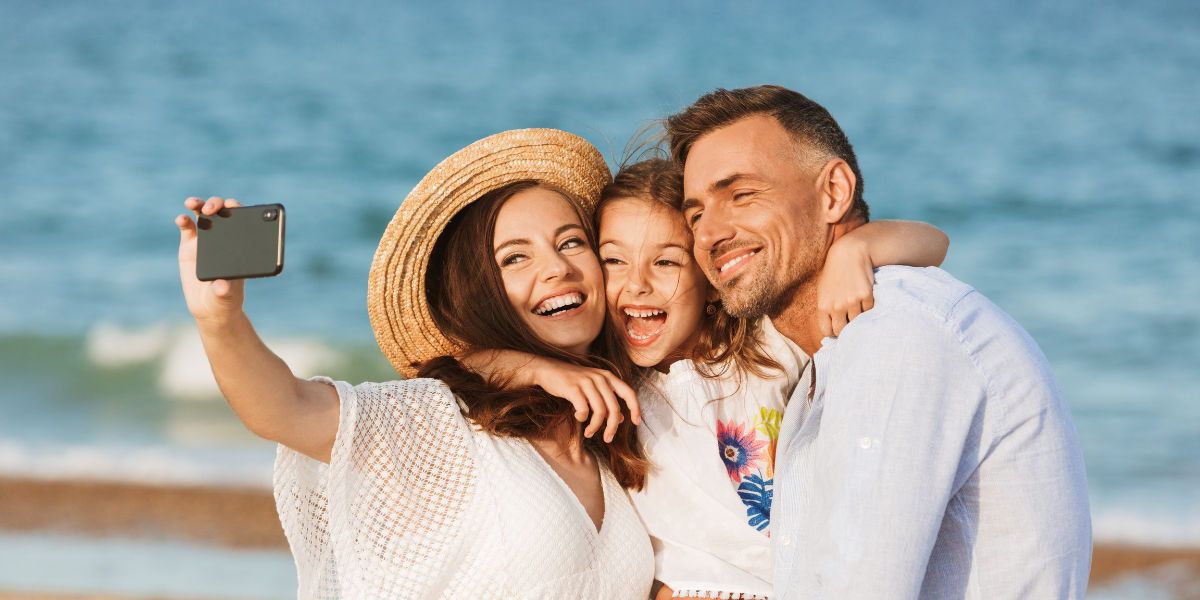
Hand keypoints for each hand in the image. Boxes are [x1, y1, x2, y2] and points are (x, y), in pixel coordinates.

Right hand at [176, 196, 245, 324]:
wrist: (209, 307)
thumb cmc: (225, 300)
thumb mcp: (227, 297)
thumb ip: (225, 291)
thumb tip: (222, 285)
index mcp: (240, 245)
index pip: (243, 220)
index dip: (239, 209)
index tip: (234, 206)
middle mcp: (224, 238)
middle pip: (222, 212)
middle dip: (217, 204)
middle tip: (212, 209)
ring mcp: (206, 240)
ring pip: (203, 214)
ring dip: (199, 204)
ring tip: (193, 203)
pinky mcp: (189, 246)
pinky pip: (187, 228)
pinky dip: (184, 220)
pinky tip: (182, 219)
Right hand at [527, 357, 640, 442]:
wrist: (548, 370)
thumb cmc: (573, 381)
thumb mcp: (594, 388)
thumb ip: (608, 401)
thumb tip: (621, 419)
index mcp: (608, 377)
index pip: (629, 393)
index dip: (635, 408)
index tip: (637, 422)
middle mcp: (600, 378)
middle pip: (614, 408)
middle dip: (612, 427)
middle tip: (608, 438)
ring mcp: (587, 383)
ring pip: (600, 411)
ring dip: (595, 427)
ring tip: (589, 433)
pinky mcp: (574, 389)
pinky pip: (583, 410)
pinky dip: (582, 418)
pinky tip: (578, 417)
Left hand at [816, 236, 874, 336]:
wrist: (849, 254)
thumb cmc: (834, 274)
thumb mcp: (823, 292)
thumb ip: (825, 310)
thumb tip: (831, 330)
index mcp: (822, 306)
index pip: (826, 331)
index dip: (832, 329)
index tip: (837, 323)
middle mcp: (836, 306)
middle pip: (841, 330)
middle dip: (845, 327)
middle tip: (848, 317)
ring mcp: (851, 301)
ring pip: (857, 321)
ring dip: (858, 316)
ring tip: (856, 304)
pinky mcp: (866, 295)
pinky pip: (868, 310)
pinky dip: (867, 307)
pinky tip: (863, 296)